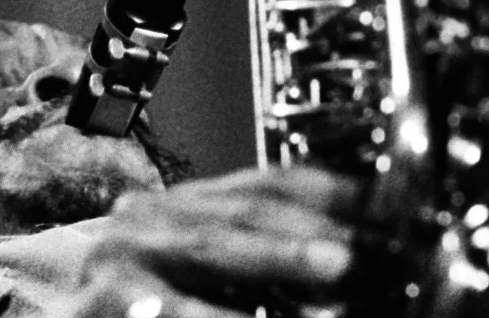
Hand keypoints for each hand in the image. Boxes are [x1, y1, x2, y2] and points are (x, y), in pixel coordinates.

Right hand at [72, 167, 359, 317]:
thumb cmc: (142, 312)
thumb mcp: (203, 281)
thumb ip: (260, 267)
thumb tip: (350, 260)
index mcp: (180, 208)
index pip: (264, 183)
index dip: (330, 190)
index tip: (387, 207)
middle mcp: (149, 220)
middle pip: (244, 210)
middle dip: (314, 225)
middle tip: (369, 242)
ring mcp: (122, 259)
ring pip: (213, 247)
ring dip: (281, 255)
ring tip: (335, 265)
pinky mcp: (101, 303)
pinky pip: (173, 308)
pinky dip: (222, 316)